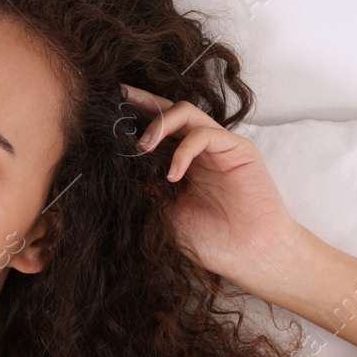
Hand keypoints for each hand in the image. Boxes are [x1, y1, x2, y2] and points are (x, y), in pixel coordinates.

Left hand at [120, 83, 303, 291]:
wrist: (250, 257)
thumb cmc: (212, 241)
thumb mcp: (165, 212)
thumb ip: (146, 185)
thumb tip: (117, 164)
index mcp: (182, 162)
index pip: (157, 130)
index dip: (134, 117)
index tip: (106, 112)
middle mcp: (200, 149)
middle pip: (170, 110)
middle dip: (142, 101)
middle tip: (118, 98)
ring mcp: (220, 147)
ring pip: (187, 112)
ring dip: (160, 123)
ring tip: (142, 147)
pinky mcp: (240, 150)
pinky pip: (206, 134)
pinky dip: (184, 150)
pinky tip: (173, 174)